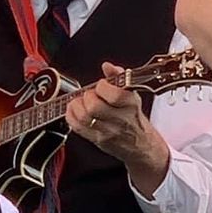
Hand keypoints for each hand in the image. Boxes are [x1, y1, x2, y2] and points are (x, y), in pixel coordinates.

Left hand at [64, 63, 170, 194]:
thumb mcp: (132, 94)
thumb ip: (119, 77)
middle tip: (91, 95)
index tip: (102, 85)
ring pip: (84, 118)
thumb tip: (107, 66)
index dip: (102, 86)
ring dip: (77, 105)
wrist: (140, 145)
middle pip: (95, 107)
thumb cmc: (134, 117)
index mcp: (131, 105)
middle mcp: (120, 120)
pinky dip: (71, 116)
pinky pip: (77, 128)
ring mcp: (108, 132)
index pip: (114, 95)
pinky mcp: (97, 140)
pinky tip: (75, 111)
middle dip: (88, 96)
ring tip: (81, 102)